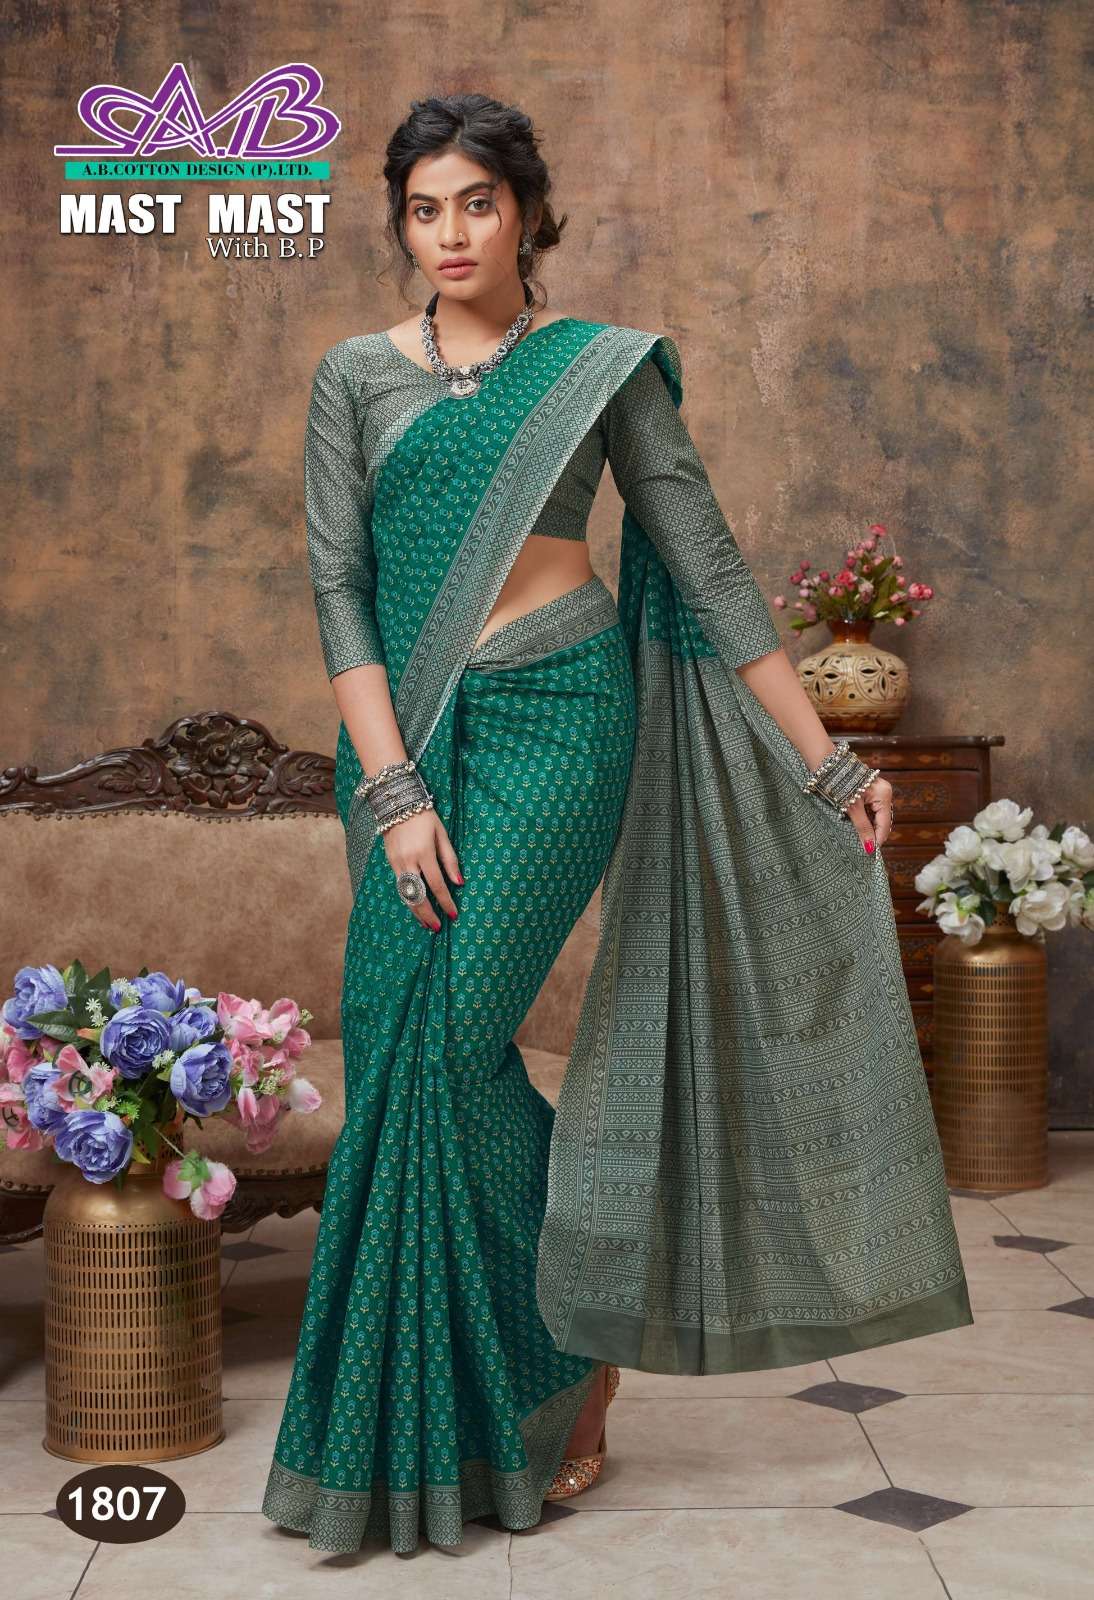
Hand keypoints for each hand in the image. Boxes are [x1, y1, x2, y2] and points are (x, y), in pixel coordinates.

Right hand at [381, 807, 461, 930]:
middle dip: (428, 914)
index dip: (446, 902)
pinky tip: (415, 906)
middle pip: (417, 896)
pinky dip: (408, 899)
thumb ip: (450, 859)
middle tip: (437, 927)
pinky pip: (399, 886)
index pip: (437, 885)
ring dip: (416, 911)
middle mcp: (408, 861)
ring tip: (426, 923)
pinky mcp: (390, 862)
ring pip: (405, 894)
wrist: (397, 802)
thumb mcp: (442, 834)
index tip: (453, 915)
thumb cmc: (425, 817)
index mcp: (424, 853)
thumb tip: (459, 882)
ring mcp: (396, 863)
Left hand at [845, 775, 892, 853]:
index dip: (878, 839)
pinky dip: (866, 818)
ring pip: (877, 816)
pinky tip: (857, 824)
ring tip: (859, 836)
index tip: (871, 853)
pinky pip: (872, 810)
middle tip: (864, 847)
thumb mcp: (851, 809)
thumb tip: (870, 848)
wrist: (828, 767)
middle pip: (883, 820)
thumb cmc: (840, 785)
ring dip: (869, 826)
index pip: (885, 823)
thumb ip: (862, 828)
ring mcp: (879, 791)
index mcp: (884, 794)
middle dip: (874, 833)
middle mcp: (885, 792)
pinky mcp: (871, 791)